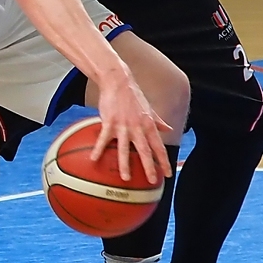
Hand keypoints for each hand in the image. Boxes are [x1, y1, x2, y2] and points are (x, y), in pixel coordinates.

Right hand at [88, 67, 172, 184]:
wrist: (118, 81)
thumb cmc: (133, 95)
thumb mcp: (150, 109)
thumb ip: (158, 121)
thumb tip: (168, 128)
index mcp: (149, 125)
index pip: (159, 147)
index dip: (164, 161)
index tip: (167, 173)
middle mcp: (138, 127)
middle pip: (145, 151)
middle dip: (149, 167)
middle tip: (152, 181)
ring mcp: (124, 125)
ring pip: (125, 148)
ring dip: (126, 164)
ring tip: (126, 178)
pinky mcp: (109, 122)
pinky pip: (103, 138)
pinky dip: (99, 149)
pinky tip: (94, 159)